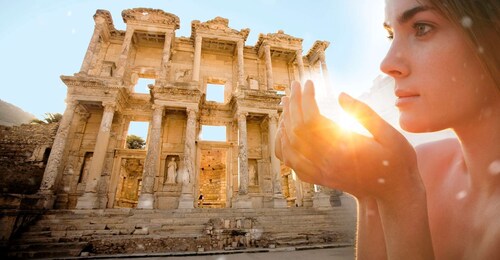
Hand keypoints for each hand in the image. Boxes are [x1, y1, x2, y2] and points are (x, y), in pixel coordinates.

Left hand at [275, 80, 422, 200]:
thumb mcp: (388, 133)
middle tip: (294, 85)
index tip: (309, 82)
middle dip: (293, 104)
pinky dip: (282, 144)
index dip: (306, 98)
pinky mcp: (317, 178)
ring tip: (287, 102)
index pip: (311, 120)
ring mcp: (319, 173)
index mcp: (342, 151)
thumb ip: (364, 113)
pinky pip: (290, 162)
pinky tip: (284, 129)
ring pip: (289, 146)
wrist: (394, 192)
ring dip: (284, 122)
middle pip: (296, 130)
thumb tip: (340, 94)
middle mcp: (325, 164)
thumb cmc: (396, 161)